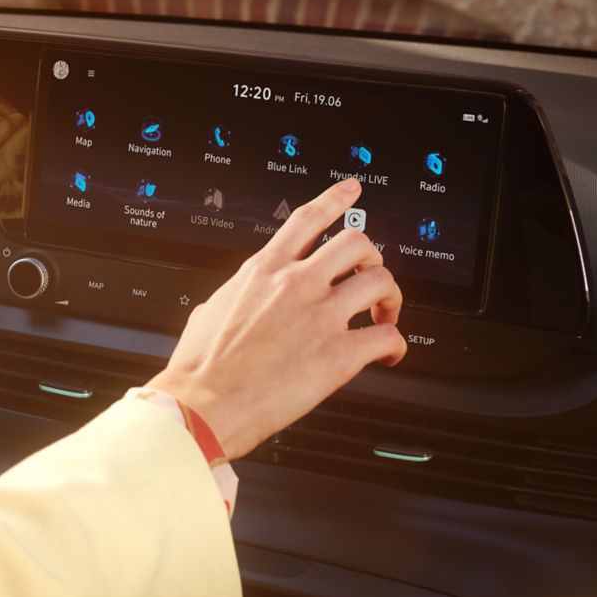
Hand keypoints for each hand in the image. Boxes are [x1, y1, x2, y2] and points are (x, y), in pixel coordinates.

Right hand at [144, 178, 406, 459]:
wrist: (202, 405)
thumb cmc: (200, 369)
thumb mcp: (208, 313)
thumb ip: (228, 299)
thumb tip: (222, 304)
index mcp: (263, 270)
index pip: (307, 219)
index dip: (336, 198)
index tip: (352, 190)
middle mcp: (295, 284)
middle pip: (357, 243)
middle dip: (372, 259)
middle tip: (371, 277)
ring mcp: (320, 316)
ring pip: (381, 281)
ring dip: (391, 298)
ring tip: (385, 316)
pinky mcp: (338, 354)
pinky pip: (387, 337)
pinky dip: (396, 345)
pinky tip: (388, 355)